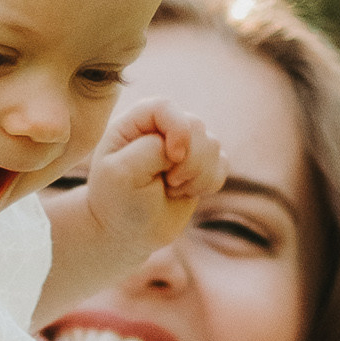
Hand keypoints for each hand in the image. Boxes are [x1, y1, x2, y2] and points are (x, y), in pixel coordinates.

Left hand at [81, 96, 224, 260]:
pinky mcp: (201, 166)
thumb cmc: (116, 200)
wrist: (126, 233)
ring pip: (213, 146)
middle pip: (195, 126)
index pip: (165, 107)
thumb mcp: (121, 173)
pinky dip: (209, 183)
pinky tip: (186, 193)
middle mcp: (162, 129)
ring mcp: (184, 146)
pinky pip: (223, 164)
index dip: (177, 129)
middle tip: (168, 182)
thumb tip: (181, 148)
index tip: (173, 158)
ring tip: (171, 189)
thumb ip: (150, 150)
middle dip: (188, 160)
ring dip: (197, 175)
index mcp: (136, 123)